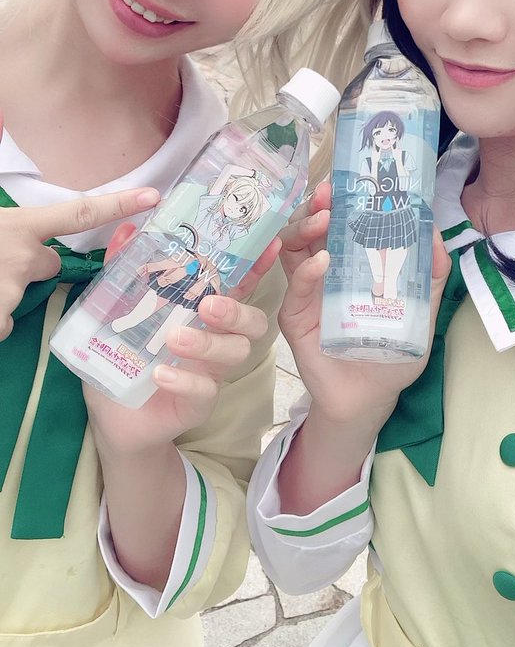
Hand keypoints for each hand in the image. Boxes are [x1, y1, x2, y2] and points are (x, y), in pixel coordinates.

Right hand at [0, 115, 158, 341]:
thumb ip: (9, 227)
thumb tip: (26, 224)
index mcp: (17, 226)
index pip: (78, 213)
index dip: (117, 204)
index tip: (154, 198)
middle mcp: (20, 255)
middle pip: (49, 265)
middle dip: (30, 266)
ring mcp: (7, 289)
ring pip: (17, 297)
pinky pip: (0, 324)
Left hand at [84, 237, 279, 453]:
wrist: (112, 417)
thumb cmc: (123, 357)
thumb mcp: (117, 311)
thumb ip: (126, 272)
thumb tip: (127, 229)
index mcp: (203, 310)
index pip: (238, 285)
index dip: (257, 266)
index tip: (270, 244)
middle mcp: (217, 338)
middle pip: (252, 321)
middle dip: (236, 310)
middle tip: (207, 305)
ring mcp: (212, 372)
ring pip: (235, 353)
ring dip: (208, 343)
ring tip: (174, 339)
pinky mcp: (199, 403)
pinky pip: (206, 390)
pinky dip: (185, 380)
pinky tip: (161, 374)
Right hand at [278, 184, 449, 431]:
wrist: (371, 399)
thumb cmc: (392, 355)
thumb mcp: (421, 313)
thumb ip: (431, 277)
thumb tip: (435, 233)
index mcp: (351, 264)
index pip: (342, 223)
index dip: (342, 200)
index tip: (350, 181)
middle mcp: (324, 272)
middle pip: (312, 228)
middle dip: (318, 206)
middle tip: (329, 194)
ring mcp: (306, 293)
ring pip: (294, 249)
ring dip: (305, 229)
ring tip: (323, 219)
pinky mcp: (295, 318)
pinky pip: (294, 288)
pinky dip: (306, 271)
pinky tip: (322, 262)